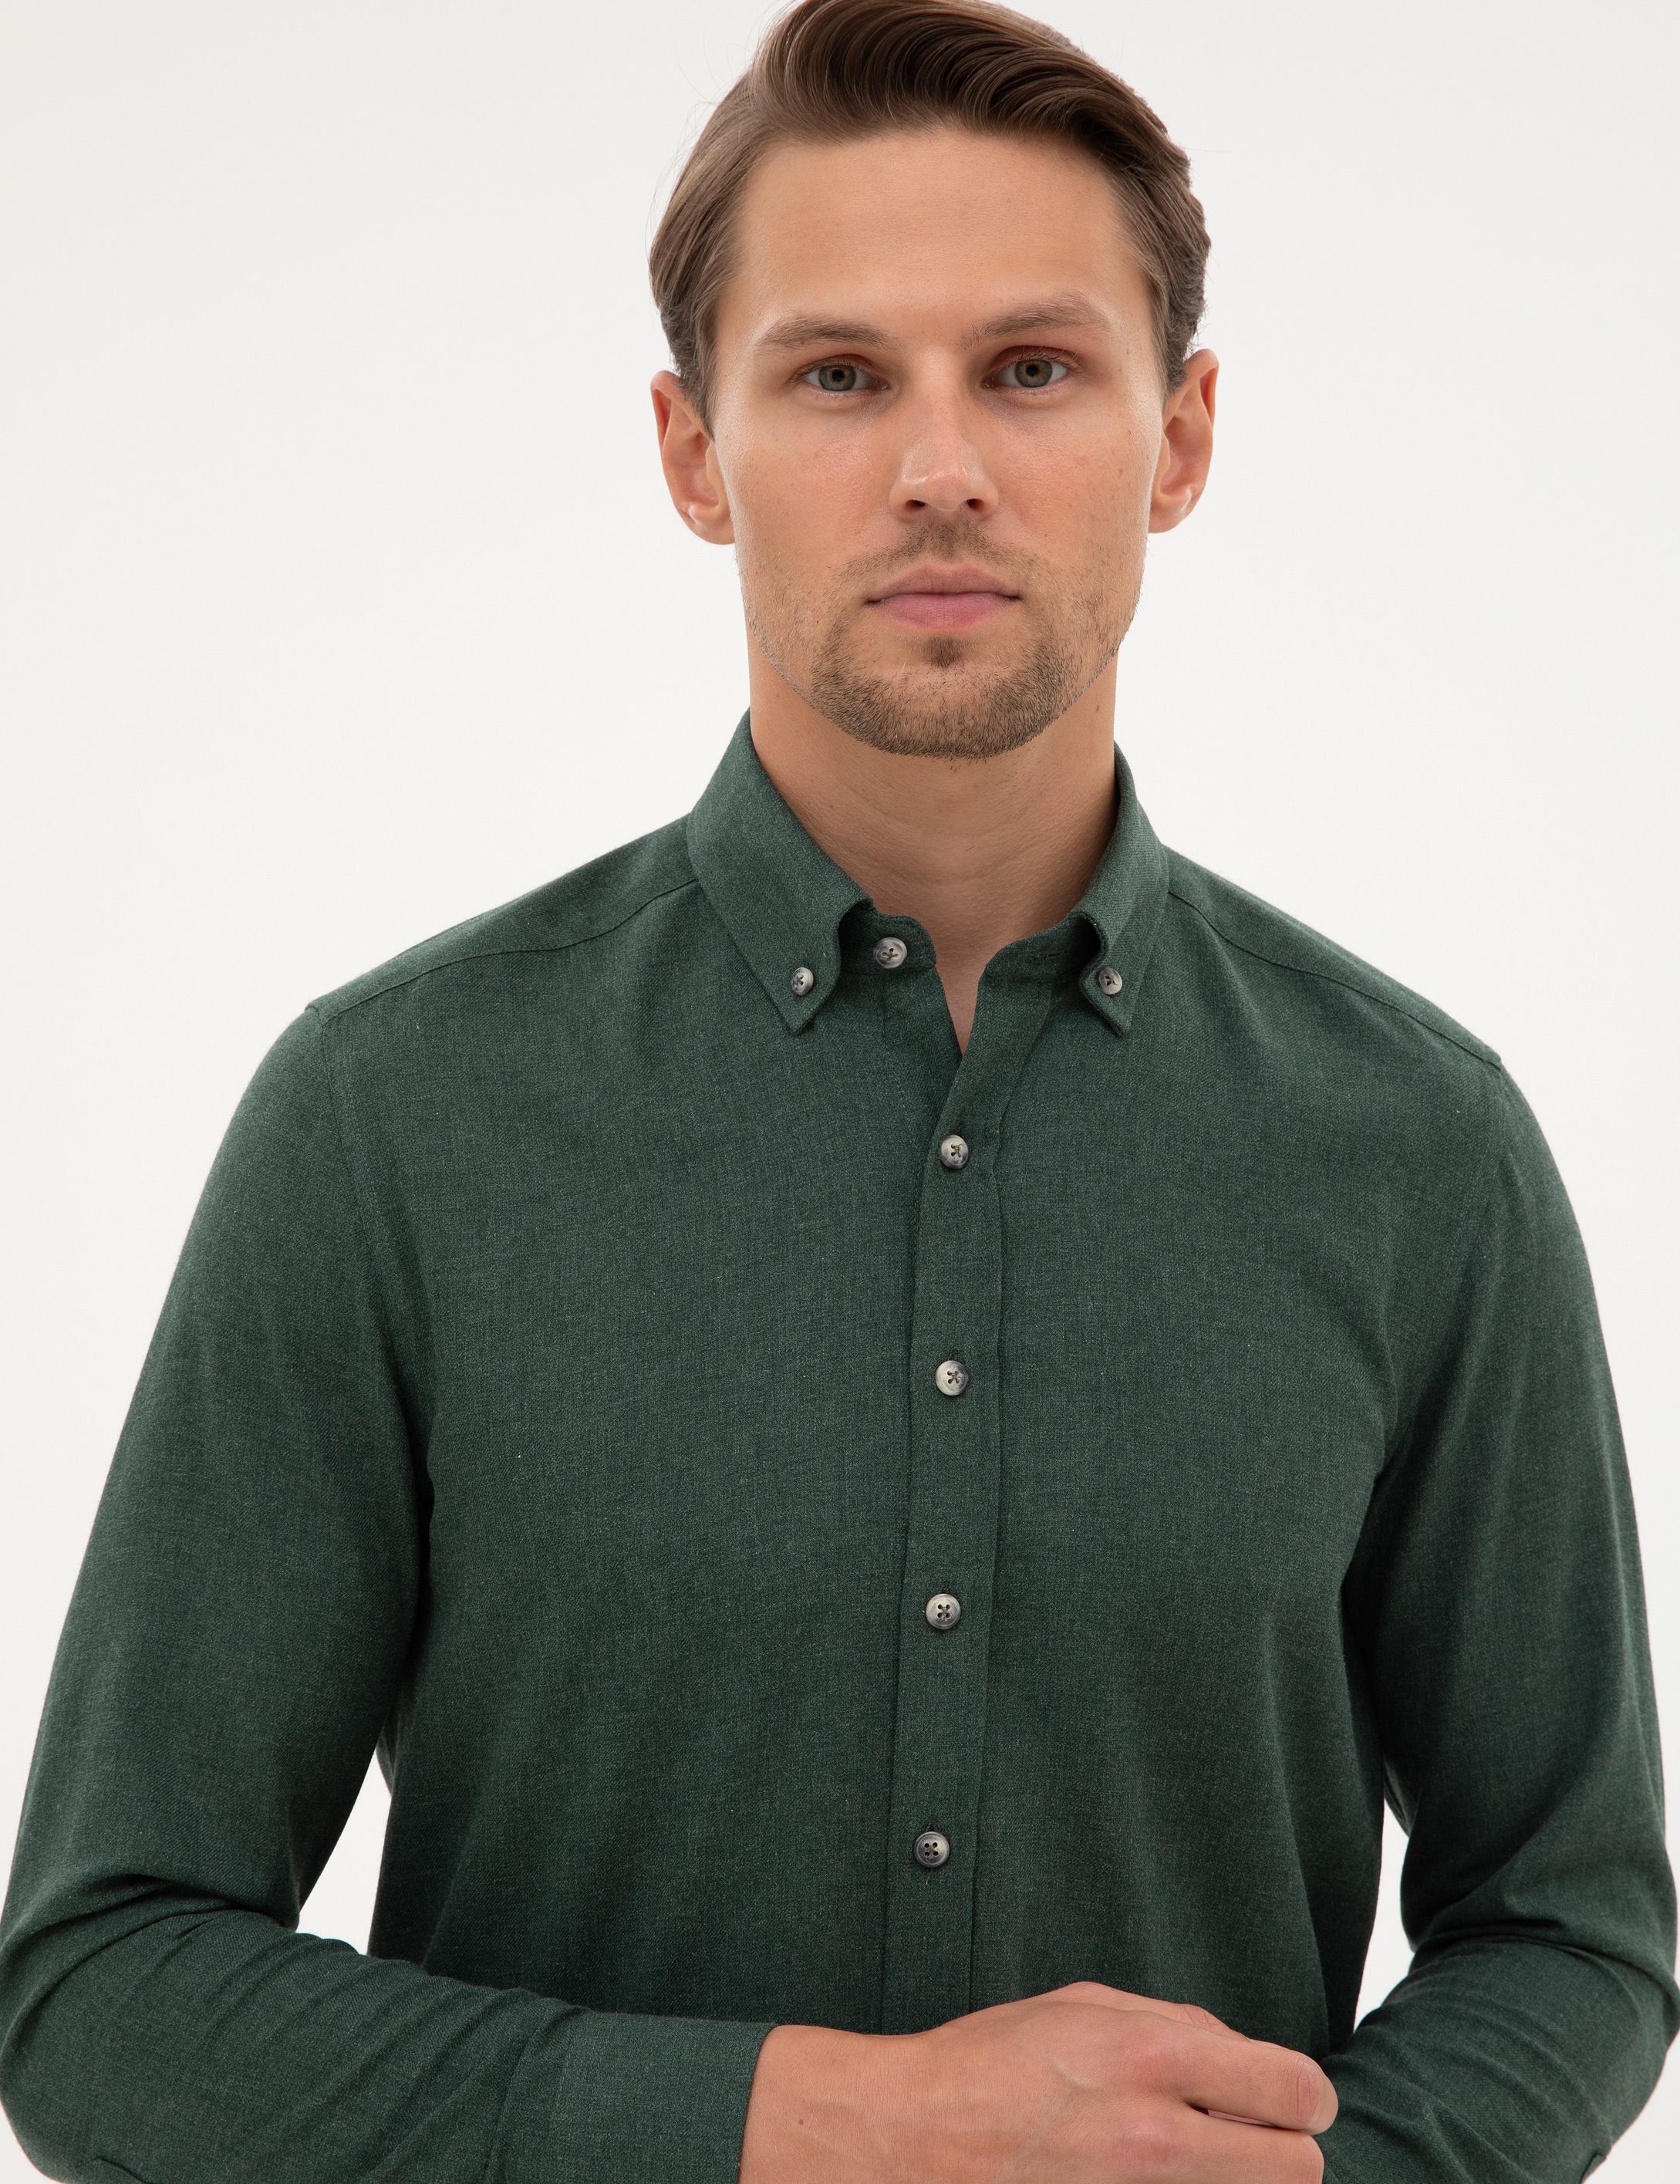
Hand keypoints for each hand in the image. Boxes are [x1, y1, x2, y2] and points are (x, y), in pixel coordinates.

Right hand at [739, 1980, 1336, 2181]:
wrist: (911, 2142)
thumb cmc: (987, 2066)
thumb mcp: (1080, 2005)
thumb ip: (1173, 2023)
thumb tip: (1237, 2054)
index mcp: (1150, 2058)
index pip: (1293, 2088)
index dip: (1305, 2096)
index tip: (1294, 2100)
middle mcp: (1154, 2137)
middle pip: (1296, 2169)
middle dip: (1284, 2150)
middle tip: (1253, 2139)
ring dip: (1235, 2179)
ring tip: (1191, 2159)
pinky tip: (1148, 2177)